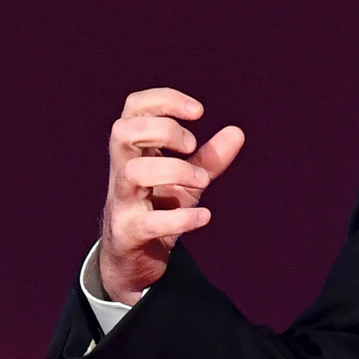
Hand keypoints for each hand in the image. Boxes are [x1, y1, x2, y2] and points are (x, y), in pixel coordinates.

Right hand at [98, 88, 244, 304]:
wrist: (132, 258)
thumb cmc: (157, 208)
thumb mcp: (185, 181)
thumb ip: (209, 158)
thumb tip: (237, 132)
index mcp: (134, 152)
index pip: (133, 108)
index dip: (163, 99)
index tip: (199, 111)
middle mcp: (122, 171)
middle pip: (122, 131)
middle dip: (163, 130)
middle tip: (191, 146)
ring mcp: (122, 202)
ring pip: (133, 172)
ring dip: (175, 171)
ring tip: (203, 181)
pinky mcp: (129, 234)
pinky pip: (149, 223)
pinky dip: (182, 218)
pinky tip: (204, 216)